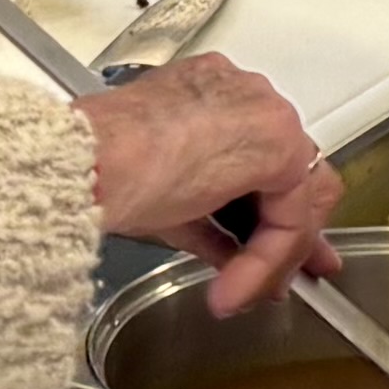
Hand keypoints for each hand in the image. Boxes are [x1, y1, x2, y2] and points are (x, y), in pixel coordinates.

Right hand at [83, 56, 345, 315]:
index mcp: (216, 94)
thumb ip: (210, 221)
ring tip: (254, 293)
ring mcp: (266, 115)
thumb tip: (229, 251)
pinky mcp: (278, 146)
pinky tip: (236, 289)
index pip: (265, 154)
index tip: (264, 247)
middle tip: (298, 273)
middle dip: (295, 229)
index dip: (270, 209)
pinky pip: (288, 216)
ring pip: (296, 196)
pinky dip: (265, 259)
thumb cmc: (104, 168)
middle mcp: (247, 96)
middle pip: (295, 170)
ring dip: (276, 253)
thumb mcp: (169, 200)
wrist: (90, 164)